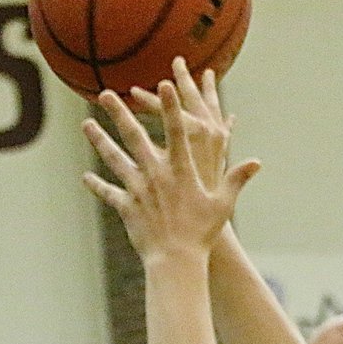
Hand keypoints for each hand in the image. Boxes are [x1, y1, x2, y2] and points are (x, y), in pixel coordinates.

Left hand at [82, 63, 259, 261]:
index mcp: (181, 169)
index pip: (177, 130)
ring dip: (99, 140)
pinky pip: (108, 192)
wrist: (176, 261)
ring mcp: (138, 189)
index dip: (170, 106)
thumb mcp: (222, 204)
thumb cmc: (201, 233)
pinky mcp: (126, 207)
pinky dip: (97, 185)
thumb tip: (257, 162)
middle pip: (134, 136)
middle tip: (105, 93)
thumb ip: (236, 180)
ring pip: (114, 158)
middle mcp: (156, 174)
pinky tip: (85, 177)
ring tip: (86, 124)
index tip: (163, 83)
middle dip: (120, 112)